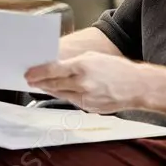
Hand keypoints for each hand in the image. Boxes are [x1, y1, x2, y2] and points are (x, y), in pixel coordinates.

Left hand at [25, 52, 145, 114]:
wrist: (137, 87)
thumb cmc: (117, 69)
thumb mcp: (94, 57)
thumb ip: (73, 62)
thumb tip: (56, 65)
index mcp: (82, 67)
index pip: (53, 70)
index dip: (38, 73)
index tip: (28, 74)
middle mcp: (82, 83)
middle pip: (53, 84)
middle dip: (40, 82)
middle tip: (30, 79)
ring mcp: (85, 98)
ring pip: (60, 94)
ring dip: (49, 89)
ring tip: (42, 85)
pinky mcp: (89, 108)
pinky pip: (71, 101)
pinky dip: (64, 95)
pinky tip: (60, 91)